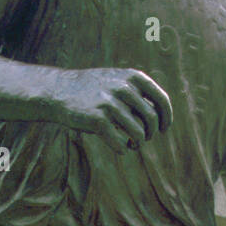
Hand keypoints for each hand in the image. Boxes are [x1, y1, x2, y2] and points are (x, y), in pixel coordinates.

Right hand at [51, 68, 171, 152]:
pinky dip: (122, 149)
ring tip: (131, 144)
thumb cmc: (93, 90)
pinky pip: (120, 143)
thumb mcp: (117, 81)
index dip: (166, 118)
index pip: (161, 100)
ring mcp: (110, 104)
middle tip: (143, 138)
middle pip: (151, 120)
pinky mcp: (97, 120)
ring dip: (137, 143)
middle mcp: (123, 88)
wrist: (59, 90)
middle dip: (150, 133)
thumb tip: (162, 116)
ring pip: (137, 134)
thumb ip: (138, 93)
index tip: (164, 129)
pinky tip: (120, 148)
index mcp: (132, 77)